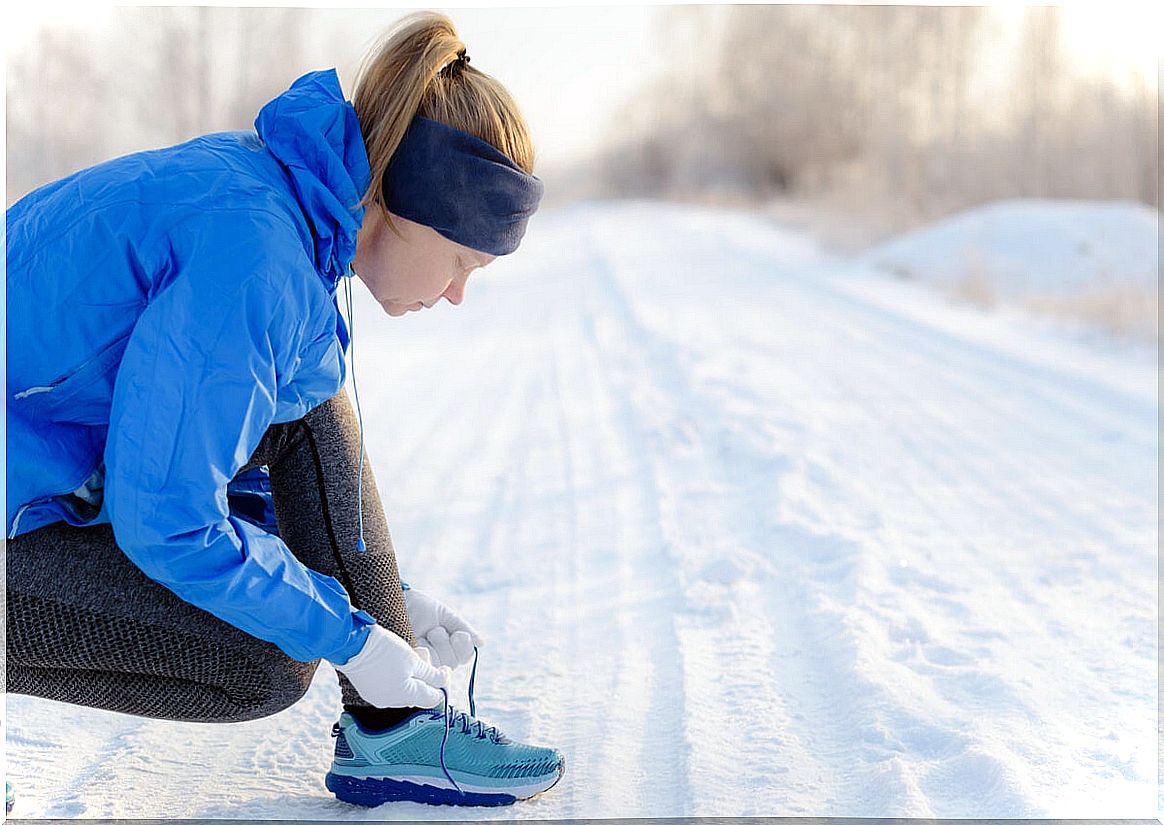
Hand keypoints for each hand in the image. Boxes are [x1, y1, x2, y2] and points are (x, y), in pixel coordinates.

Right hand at [332, 624, 450, 707]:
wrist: (352, 644)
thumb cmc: (384, 650)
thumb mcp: (413, 659)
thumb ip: (431, 675)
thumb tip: (444, 682)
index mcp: (405, 696)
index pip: (433, 699)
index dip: (441, 684)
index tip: (443, 669)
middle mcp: (392, 702)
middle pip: (418, 694)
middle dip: (425, 677)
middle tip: (422, 656)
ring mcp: (378, 698)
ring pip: (404, 690)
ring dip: (411, 676)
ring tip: (407, 656)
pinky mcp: (369, 691)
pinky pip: (390, 688)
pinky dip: (396, 677)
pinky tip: (394, 661)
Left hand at [404, 587, 483, 668]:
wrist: (396, 602)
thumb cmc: (418, 607)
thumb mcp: (443, 615)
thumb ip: (461, 627)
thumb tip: (480, 643)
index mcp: (447, 646)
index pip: (464, 656)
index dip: (464, 647)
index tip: (459, 634)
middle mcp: (436, 658)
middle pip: (452, 662)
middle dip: (445, 644)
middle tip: (435, 630)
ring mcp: (422, 662)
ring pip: (440, 665)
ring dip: (435, 647)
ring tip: (424, 633)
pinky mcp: (408, 665)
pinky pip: (423, 667)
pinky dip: (423, 655)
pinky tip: (418, 644)